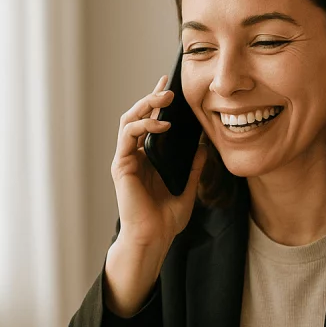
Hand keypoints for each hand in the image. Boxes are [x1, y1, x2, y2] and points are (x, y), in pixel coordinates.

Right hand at [111, 76, 206, 250]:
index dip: (158, 104)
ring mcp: (125, 159)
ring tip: (165, 98)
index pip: (150, 124)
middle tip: (169, 88)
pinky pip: (128, 136)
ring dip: (146, 105)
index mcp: (147, 159)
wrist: (153, 239)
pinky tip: (162, 124)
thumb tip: (204, 146)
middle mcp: (134, 156)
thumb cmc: (166, 220)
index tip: (171, 88)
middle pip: (138, 117)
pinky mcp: (121, 165)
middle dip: (151, 98)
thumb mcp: (187, 188)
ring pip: (129, 120)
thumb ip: (194, 168)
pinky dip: (143, 125)